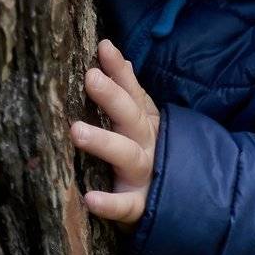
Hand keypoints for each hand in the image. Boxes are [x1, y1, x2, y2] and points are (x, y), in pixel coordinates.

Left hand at [69, 38, 159, 231]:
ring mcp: (145, 175)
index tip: (103, 48)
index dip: (120, 71)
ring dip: (104, 142)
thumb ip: (129, 90)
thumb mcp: (143, 121)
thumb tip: (112, 52)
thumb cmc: (149, 157)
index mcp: (146, 123)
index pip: (134, 92)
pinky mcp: (139, 206)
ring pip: (126, 155)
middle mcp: (147, 144)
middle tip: (90, 77)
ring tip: (76, 131)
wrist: (179, 204)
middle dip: (112, 96)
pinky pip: (126, 205)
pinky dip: (110, 204)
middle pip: (131, 117)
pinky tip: (90, 199)